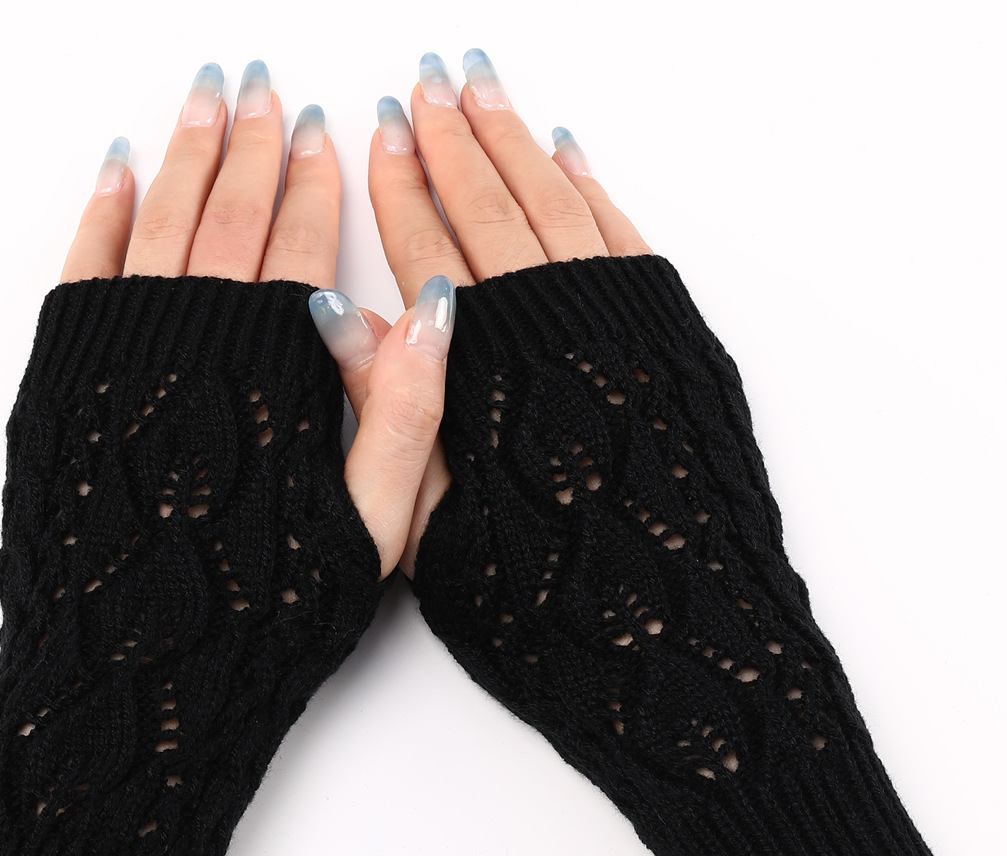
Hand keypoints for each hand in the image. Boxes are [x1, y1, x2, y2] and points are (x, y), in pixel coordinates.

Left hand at [58, 60, 444, 578]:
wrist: (145, 662)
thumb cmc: (267, 606)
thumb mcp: (371, 528)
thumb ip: (407, 417)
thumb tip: (435, 312)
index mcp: (277, 372)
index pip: (301, 250)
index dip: (316, 188)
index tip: (325, 134)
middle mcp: (197, 343)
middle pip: (228, 216)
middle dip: (250, 145)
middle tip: (262, 87)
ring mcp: (124, 351)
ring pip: (159, 223)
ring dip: (184, 154)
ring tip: (205, 98)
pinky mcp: (66, 374)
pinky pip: (86, 266)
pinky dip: (103, 211)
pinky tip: (121, 168)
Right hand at [306, 50, 651, 578]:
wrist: (668, 622)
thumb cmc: (539, 590)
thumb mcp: (429, 522)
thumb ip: (387, 410)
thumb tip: (338, 317)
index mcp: (479, 369)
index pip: (426, 250)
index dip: (398, 190)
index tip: (378, 134)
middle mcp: (546, 325)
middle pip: (487, 207)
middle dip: (451, 139)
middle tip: (426, 82)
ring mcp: (612, 318)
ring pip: (552, 202)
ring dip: (513, 140)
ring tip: (481, 85)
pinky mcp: (667, 327)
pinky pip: (618, 231)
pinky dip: (590, 185)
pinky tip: (566, 150)